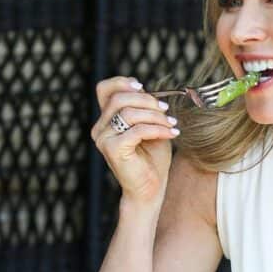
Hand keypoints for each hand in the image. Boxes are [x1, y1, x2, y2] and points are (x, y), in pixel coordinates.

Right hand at [90, 76, 178, 206]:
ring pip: (129, 113)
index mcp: (107, 121)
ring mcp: (103, 138)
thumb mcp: (151, 128)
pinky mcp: (112, 149)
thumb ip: (145, 110)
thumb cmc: (152, 160)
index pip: (105, 89)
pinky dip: (157, 130)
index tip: (143, 87)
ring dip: (156, 117)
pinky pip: (137, 130)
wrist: (150, 189)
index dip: (122, 82)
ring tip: (172, 125)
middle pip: (120, 98)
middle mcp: (100, 128)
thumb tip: (149, 91)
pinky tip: (171, 134)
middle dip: (148, 101)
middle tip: (167, 111)